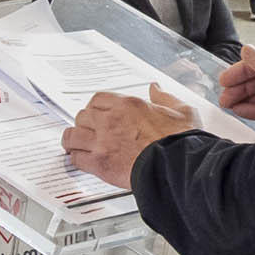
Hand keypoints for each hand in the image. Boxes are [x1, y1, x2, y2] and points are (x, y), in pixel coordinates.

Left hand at [64, 88, 195, 185]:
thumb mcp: (182, 111)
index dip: (95, 107)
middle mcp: (111, 120)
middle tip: (86, 129)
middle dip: (83, 123)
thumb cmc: (181, 142)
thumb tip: (155, 88)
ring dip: (72, 140)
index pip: (98, 99)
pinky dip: (76, 159)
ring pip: (73, 136)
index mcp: (129, 105)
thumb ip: (165, 98)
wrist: (175, 166)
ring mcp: (103, 142)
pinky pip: (76, 158)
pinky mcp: (99, 163)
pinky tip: (78, 160)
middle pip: (83, 116)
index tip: (96, 113)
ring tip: (72, 144)